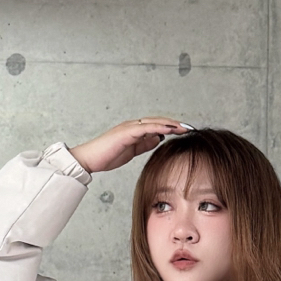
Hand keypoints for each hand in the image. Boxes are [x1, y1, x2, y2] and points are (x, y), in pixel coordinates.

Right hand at [69, 118, 189, 173]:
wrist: (90, 159)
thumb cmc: (107, 156)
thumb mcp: (131, 151)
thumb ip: (144, 144)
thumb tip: (158, 138)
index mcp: (134, 130)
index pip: (156, 126)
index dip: (171, 127)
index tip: (184, 131)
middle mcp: (133, 125)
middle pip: (158, 121)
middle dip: (175, 124)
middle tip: (189, 127)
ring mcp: (129, 127)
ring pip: (154, 122)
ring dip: (170, 123)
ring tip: (184, 127)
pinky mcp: (126, 132)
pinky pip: (146, 127)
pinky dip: (159, 127)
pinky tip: (170, 129)